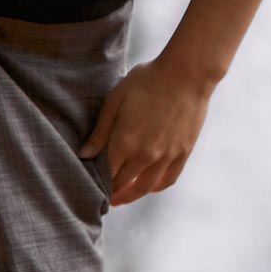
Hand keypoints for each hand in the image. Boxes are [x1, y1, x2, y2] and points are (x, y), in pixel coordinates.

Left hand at [79, 53, 215, 207]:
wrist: (186, 74)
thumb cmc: (147, 81)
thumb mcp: (116, 100)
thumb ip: (100, 131)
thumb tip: (84, 155)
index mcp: (125, 142)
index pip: (108, 173)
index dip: (99, 182)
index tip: (93, 186)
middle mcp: (145, 155)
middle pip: (124, 183)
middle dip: (113, 192)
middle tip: (105, 197)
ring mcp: (166, 156)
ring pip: (145, 187)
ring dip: (132, 195)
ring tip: (123, 197)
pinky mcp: (183, 153)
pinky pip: (168, 179)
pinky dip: (156, 187)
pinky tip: (148, 186)